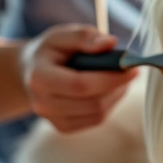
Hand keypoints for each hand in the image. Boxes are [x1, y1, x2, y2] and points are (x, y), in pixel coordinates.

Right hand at [19, 24, 138, 132]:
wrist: (30, 72)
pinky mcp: (64, 128)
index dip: (110, 78)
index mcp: (39, 78)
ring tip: (120, 78)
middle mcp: (43, 104)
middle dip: (117, 87)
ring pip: (98, 114)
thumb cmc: (50, 51)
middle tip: (130, 71)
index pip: (80, 85)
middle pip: (92, 103)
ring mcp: (52, 119)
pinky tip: (108, 90)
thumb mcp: (61, 35)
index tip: (132, 68)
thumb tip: (110, 43)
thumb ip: (84, 37)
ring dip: (116, 96)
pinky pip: (95, 120)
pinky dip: (108, 105)